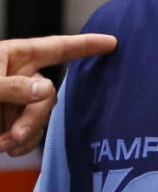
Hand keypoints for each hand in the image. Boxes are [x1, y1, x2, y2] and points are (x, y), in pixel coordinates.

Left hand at [0, 34, 116, 156]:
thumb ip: (12, 87)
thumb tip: (48, 90)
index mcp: (14, 57)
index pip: (58, 48)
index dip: (85, 46)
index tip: (112, 43)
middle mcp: (20, 77)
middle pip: (49, 96)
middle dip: (34, 119)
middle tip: (14, 138)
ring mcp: (17, 101)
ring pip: (41, 119)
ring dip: (25, 136)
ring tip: (2, 146)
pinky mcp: (12, 122)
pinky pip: (31, 134)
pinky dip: (20, 144)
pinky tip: (5, 148)